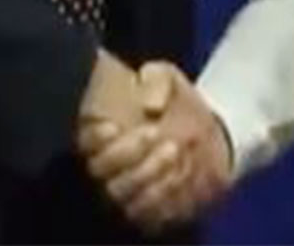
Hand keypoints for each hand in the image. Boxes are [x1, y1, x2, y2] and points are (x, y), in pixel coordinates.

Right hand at [79, 61, 232, 229]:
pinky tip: (181, 173)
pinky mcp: (148, 213)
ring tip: (173, 150)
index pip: (85, 142)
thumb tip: (151, 105)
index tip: (114, 126)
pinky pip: (146, 214)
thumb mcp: (167, 78)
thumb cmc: (176, 102)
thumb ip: (156, 80)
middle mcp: (108, 168)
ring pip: (121, 195)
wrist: (209, 133)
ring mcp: (127, 193)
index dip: (94, 138)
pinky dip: (162, 196)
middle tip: (155, 133)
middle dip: (125, 153)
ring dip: (146, 174)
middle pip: (100, 171)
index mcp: (103, 133)